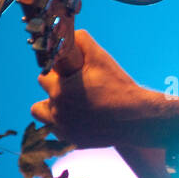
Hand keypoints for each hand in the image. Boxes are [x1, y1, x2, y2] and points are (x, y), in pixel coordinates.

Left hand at [30, 28, 160, 147]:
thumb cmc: (118, 87)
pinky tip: (80, 119)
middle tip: (75, 89)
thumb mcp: (101, 58)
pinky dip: (64, 126)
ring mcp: (64, 130)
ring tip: (71, 106)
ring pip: (44, 119)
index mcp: (58, 90)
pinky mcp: (73, 142)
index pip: (44, 77)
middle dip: (55, 92)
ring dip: (52, 111)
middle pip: (42, 99)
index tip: (69, 75)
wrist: (136, 118)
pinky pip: (57, 134)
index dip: (57, 74)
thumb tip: (70, 35)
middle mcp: (56, 112)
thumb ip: (81, 41)